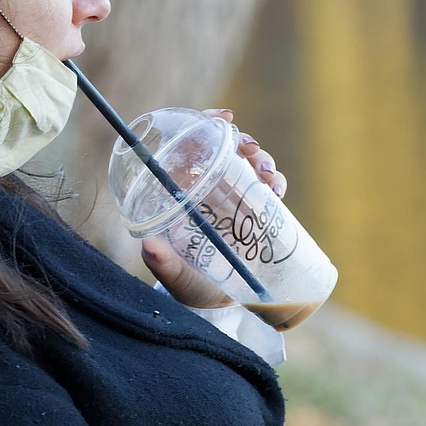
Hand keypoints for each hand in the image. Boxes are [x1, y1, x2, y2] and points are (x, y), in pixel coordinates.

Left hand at [140, 108, 287, 306]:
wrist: (222, 306)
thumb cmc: (191, 287)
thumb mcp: (178, 278)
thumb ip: (164, 265)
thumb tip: (148, 247)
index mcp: (183, 192)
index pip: (191, 146)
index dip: (206, 124)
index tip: (223, 119)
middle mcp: (207, 189)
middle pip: (225, 148)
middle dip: (243, 141)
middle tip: (253, 150)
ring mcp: (233, 198)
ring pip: (250, 164)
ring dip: (264, 159)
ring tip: (269, 176)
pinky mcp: (255, 210)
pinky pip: (268, 186)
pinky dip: (276, 181)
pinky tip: (276, 191)